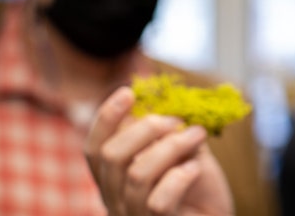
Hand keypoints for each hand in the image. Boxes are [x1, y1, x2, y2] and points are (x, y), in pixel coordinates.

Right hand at [84, 87, 233, 214]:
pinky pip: (158, 201)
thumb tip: (165, 103)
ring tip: (198, 134)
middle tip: (178, 120)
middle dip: (146, 128)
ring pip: (137, 174)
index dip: (106, 118)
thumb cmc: (200, 190)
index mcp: (114, 180)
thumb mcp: (184, 154)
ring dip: (172, 146)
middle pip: (111, 155)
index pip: (94, 148)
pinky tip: (195, 169)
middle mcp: (115, 201)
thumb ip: (172, 133)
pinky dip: (180, 177)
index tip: (128, 92)